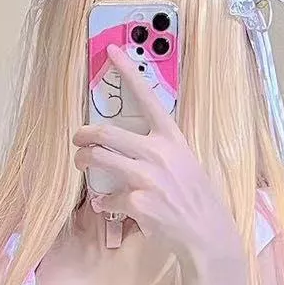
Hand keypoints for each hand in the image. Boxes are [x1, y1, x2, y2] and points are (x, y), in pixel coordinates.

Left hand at [72, 46, 242, 273]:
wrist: (206, 232)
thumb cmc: (194, 197)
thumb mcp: (184, 161)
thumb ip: (158, 149)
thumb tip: (126, 143)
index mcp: (172, 137)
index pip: (148, 97)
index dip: (128, 72)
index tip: (112, 51)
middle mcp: (159, 152)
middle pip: (107, 132)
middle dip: (84, 134)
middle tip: (77, 138)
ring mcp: (148, 177)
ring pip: (100, 160)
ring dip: (84, 160)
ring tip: (81, 163)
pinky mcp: (138, 202)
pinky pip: (107, 197)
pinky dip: (103, 201)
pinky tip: (106, 204)